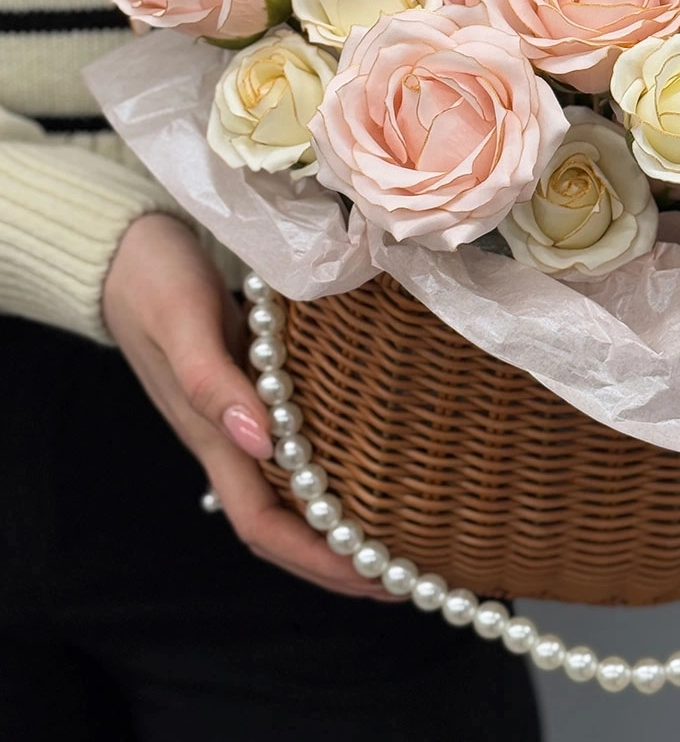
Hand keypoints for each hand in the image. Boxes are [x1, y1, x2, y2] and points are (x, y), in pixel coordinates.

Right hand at [103, 213, 390, 599]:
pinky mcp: (256, 388)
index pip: (263, 523)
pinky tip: (370, 465)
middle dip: (337, 560)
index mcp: (211, 435)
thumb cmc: (154, 280)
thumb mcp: (183, 320)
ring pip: (290, 492)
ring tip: (396, 538)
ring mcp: (242, 417)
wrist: (129, 250)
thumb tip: (260, 443)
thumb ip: (212, 381)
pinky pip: (297, 448)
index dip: (314, 558)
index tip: (372, 575)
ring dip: (337, 524)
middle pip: (282, 524)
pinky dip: (331, 471)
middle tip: (404, 576)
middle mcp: (230, 438)